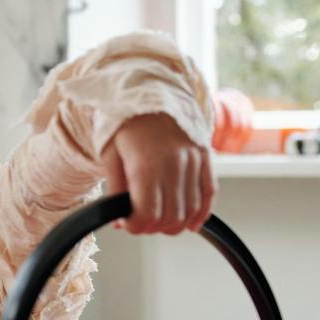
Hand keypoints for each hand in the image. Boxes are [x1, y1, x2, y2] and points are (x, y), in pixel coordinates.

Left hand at [101, 113, 215, 233]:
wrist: (149, 93)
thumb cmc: (125, 124)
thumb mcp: (109, 155)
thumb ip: (115, 189)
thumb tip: (121, 219)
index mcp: (147, 163)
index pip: (148, 213)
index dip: (135, 226)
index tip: (126, 223)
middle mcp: (175, 163)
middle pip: (171, 216)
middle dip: (152, 227)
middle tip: (139, 221)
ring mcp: (194, 160)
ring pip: (191, 210)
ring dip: (174, 224)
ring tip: (157, 220)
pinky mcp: (206, 157)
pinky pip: (209, 193)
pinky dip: (202, 213)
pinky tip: (191, 224)